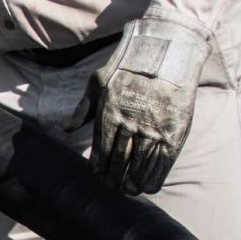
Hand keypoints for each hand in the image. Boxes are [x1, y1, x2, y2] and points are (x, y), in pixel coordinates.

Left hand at [85, 18, 208, 194]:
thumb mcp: (98, 82)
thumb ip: (83, 109)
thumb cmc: (128, 66)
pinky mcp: (174, 130)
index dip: (100, 168)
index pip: (101, 150)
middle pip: (119, 161)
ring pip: (140, 165)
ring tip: (129, 189)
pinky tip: (149, 186)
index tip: (100, 176)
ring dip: (133, 182)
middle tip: (114, 187)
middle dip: (115, 178)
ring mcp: (153, 127)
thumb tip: (65, 129)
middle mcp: (130, 122)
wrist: (167, 50)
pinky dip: (154, 177)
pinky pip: (162, 162)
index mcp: (110, 112)